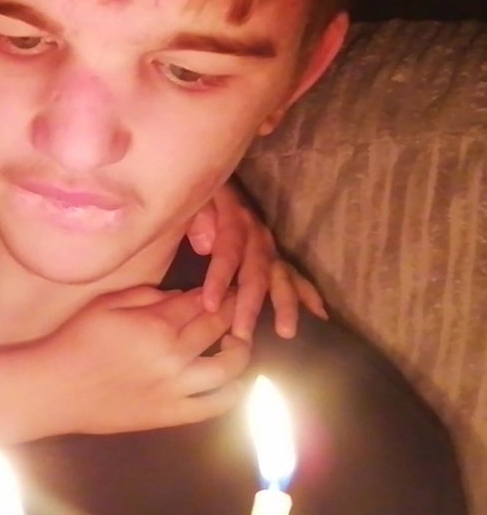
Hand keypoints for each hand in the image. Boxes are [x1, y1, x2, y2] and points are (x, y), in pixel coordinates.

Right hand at [39, 286, 250, 432]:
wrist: (55, 389)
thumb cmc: (75, 341)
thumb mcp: (105, 304)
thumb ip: (145, 294)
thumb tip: (180, 295)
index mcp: (155, 324)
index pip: (199, 302)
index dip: (214, 293)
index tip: (221, 289)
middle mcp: (173, 355)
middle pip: (217, 327)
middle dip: (231, 311)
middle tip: (236, 305)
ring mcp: (176, 388)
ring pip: (229, 367)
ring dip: (241, 350)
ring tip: (236, 342)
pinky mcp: (172, 414)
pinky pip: (215, 405)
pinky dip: (234, 393)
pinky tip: (236, 382)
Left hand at [188, 181, 326, 340]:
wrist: (213, 180)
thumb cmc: (198, 196)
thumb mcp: (194, 198)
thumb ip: (196, 217)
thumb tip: (206, 246)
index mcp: (234, 218)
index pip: (228, 250)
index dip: (220, 277)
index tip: (211, 305)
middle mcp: (257, 234)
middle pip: (256, 271)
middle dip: (250, 304)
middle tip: (242, 334)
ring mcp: (269, 245)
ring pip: (280, 276)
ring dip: (285, 305)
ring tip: (286, 332)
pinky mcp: (275, 255)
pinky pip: (295, 275)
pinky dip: (308, 294)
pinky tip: (320, 315)